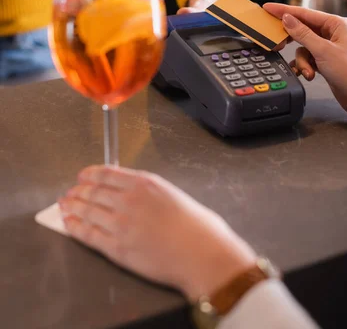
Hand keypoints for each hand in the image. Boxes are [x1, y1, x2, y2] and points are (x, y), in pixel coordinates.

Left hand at [59, 166, 256, 300]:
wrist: (201, 253)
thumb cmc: (196, 226)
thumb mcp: (171, 193)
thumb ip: (148, 190)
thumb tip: (132, 191)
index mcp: (144, 182)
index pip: (106, 174)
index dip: (90, 174)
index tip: (82, 176)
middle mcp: (128, 199)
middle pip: (93, 191)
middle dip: (78, 191)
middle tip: (70, 192)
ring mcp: (120, 224)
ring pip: (87, 211)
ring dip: (72, 207)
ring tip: (64, 205)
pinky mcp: (116, 248)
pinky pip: (88, 235)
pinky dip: (74, 228)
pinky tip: (68, 224)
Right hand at [263, 3, 346, 118]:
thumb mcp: (323, 51)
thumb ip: (302, 34)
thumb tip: (287, 19)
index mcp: (336, 24)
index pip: (304, 13)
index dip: (284, 10)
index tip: (268, 8)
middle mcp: (332, 33)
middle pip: (302, 29)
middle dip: (292, 41)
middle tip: (277, 43)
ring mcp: (328, 46)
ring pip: (303, 47)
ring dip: (302, 61)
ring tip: (308, 71)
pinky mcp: (325, 59)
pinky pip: (307, 58)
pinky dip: (305, 66)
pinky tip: (307, 74)